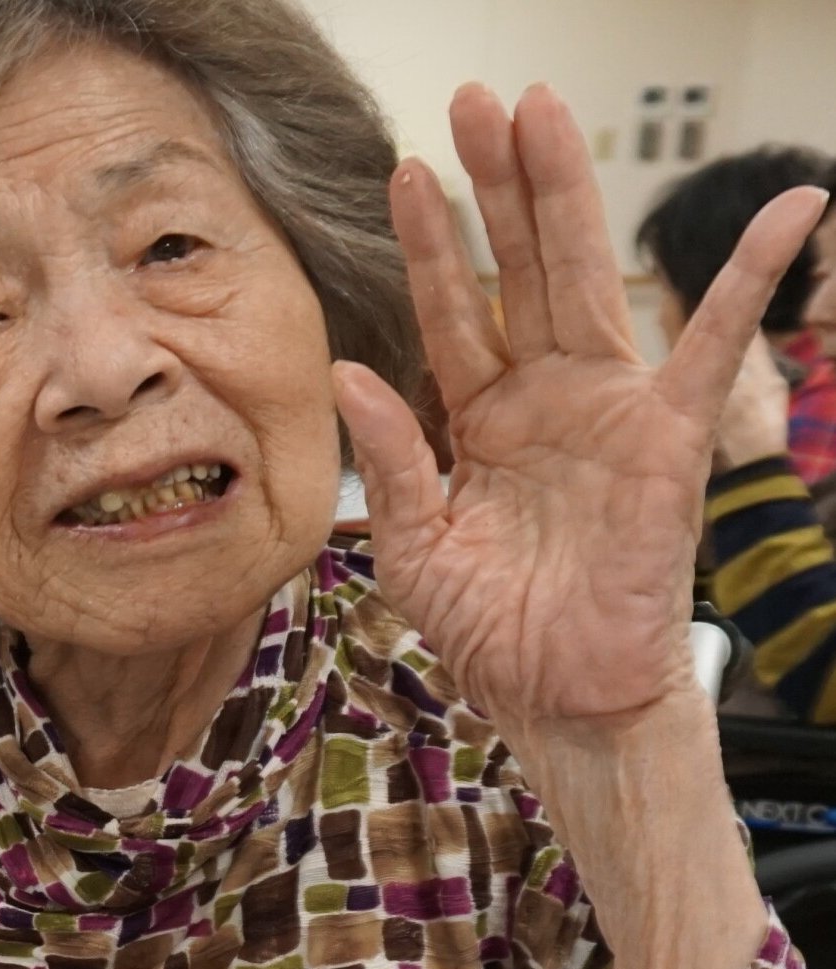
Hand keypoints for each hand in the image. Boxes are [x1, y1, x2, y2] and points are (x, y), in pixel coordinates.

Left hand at [333, 84, 827, 738]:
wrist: (557, 696)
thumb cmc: (489, 629)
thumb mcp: (413, 547)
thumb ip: (389, 460)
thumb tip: (350, 372)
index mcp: (480, 420)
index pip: (451, 311)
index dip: (431, 243)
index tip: (408, 169)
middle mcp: (544, 397)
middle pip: (519, 267)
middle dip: (499, 185)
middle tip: (477, 101)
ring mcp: (608, 408)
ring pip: (586, 280)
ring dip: (566, 196)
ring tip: (544, 112)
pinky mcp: (667, 438)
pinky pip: (718, 348)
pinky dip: (752, 279)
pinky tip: (789, 209)